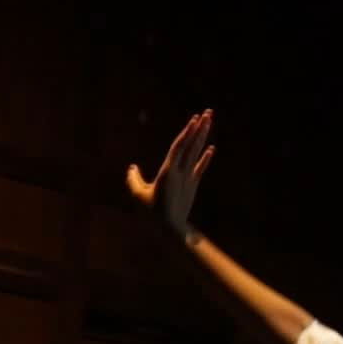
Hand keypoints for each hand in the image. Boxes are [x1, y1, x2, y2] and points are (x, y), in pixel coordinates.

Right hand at [126, 109, 214, 230]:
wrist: (171, 230)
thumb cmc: (152, 214)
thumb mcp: (138, 196)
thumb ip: (134, 180)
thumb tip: (131, 168)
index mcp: (168, 172)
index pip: (179, 147)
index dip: (187, 132)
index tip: (195, 119)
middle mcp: (181, 172)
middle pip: (192, 146)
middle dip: (200, 129)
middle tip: (208, 113)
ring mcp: (189, 179)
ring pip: (197, 154)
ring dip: (203, 137)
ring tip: (209, 122)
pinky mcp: (192, 186)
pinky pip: (200, 169)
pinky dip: (205, 158)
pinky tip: (211, 148)